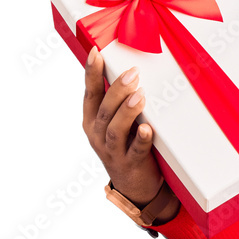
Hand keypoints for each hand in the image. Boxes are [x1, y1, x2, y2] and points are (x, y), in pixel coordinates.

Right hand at [82, 45, 177, 216]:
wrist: (135, 186)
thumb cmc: (128, 144)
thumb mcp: (118, 122)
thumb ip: (120, 101)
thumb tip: (131, 69)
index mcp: (92, 121)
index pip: (90, 94)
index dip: (91, 73)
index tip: (96, 52)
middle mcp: (98, 135)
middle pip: (104, 110)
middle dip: (117, 90)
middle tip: (133, 73)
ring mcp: (112, 151)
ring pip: (115, 130)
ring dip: (127, 112)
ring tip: (140, 96)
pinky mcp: (130, 164)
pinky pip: (135, 151)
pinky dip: (141, 140)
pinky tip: (148, 130)